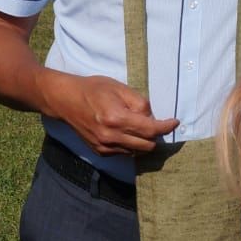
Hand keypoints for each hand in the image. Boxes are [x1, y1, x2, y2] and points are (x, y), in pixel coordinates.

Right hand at [46, 73, 178, 156]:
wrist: (66, 100)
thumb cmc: (93, 89)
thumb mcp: (119, 87)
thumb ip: (139, 103)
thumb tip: (152, 117)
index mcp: (117, 118)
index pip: (150, 130)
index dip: (166, 127)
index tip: (174, 122)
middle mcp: (111, 137)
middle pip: (148, 146)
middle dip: (156, 135)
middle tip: (155, 123)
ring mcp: (105, 147)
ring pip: (137, 152)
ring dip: (143, 141)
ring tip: (138, 127)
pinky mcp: (100, 152)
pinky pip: (125, 153)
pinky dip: (131, 144)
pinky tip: (125, 132)